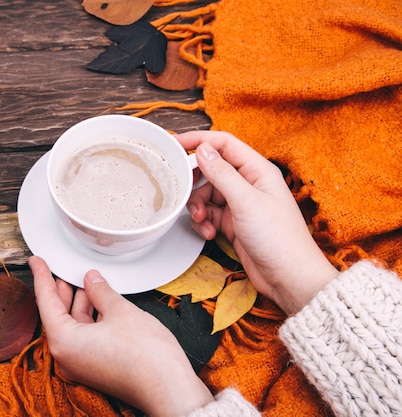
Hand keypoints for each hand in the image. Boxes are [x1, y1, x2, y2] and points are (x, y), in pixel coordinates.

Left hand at [29, 256, 212, 415]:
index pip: (46, 301)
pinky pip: (85, 337)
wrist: (170, 390)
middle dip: (62, 290)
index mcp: (63, 341)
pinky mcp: (96, 368)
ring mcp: (81, 365)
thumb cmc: (146, 356)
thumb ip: (101, 292)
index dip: (42, 276)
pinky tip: (100, 302)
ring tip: (87, 281)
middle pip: (57, 315)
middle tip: (62, 268)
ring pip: (73, 326)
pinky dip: (90, 318)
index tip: (37, 262)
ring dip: (79, 303)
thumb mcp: (121, 311)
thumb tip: (92, 280)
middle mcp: (67, 357)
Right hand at [176, 131, 338, 314]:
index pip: (223, 144)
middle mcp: (249, 184)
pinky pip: (210, 214)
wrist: (290, 278)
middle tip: (181, 191)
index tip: (174, 143)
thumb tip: (202, 149)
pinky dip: (204, 222)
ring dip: (198, 206)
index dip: (198, 141)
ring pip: (207, 194)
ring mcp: (241, 205)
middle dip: (194, 182)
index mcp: (257, 170)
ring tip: (200, 219)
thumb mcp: (246, 201)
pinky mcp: (234, 224)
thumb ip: (222, 173)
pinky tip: (208, 233)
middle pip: (211, 170)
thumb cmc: (279, 239)